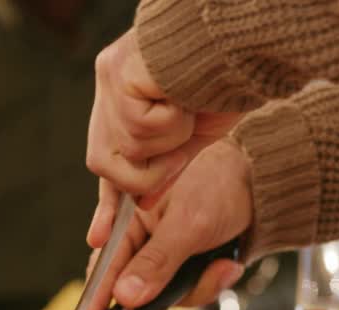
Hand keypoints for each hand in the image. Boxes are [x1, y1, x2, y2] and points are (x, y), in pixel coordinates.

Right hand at [84, 140, 253, 309]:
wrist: (258, 187)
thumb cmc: (217, 186)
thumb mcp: (187, 223)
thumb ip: (156, 262)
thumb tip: (125, 298)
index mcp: (125, 224)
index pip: (104, 271)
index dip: (95, 305)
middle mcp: (138, 246)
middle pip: (131, 297)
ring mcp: (161, 262)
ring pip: (164, 301)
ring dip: (199, 290)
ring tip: (225, 268)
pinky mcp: (183, 271)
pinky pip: (189, 295)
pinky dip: (211, 285)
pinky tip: (228, 266)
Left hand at [85, 29, 241, 245]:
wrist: (241, 40)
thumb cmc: (226, 81)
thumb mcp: (192, 136)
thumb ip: (165, 168)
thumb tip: (143, 202)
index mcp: (123, 103)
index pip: (108, 161)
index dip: (106, 203)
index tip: (97, 240)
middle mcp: (109, 89)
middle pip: (105, 165)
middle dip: (150, 172)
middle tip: (184, 135)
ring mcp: (109, 80)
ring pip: (127, 150)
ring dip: (168, 141)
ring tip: (187, 107)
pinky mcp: (116, 71)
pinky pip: (139, 128)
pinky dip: (170, 122)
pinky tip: (182, 97)